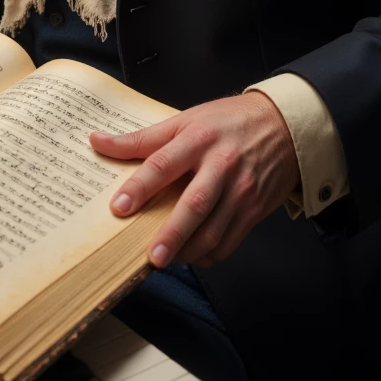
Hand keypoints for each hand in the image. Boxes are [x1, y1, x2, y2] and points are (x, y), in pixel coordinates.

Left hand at [89, 90, 299, 267]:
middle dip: (172, 233)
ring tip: (165, 260)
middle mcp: (221, 165)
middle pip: (194, 204)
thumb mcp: (186, 120)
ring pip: (214, 230)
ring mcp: (241, 190)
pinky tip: (192, 255)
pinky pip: (229, 242)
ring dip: (188, 251)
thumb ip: (142, 138)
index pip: (164, 164)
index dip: (140, 187)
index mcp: (199, 138)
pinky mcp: (254, 210)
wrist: (283, 126)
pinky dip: (208, 255)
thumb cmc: (229, 121)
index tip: (120, 207)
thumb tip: (97, 141)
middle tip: (151, 256)